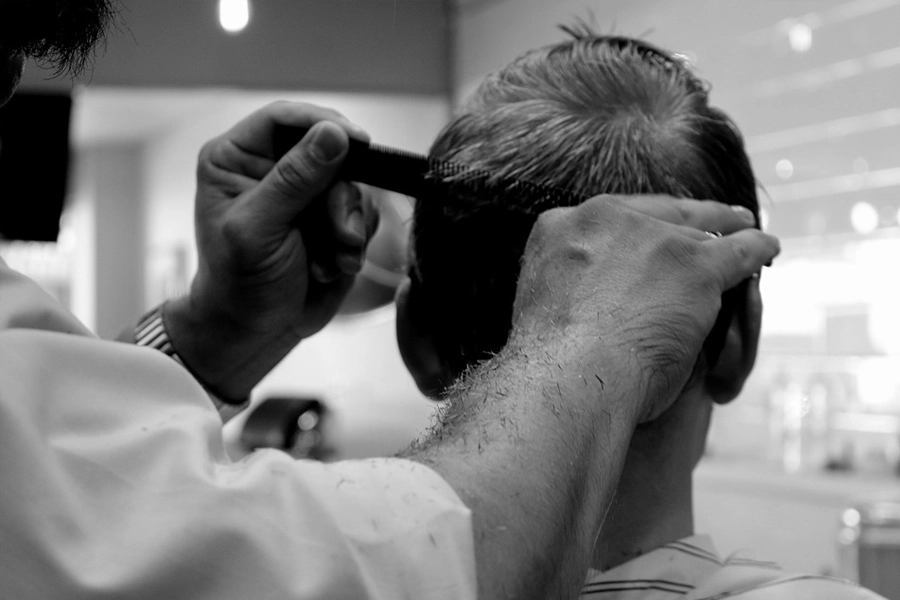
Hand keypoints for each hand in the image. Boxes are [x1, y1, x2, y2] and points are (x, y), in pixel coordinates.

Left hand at [165, 101, 378, 399]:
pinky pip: (362, 214)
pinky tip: (333, 265)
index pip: (284, 118)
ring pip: (352, 184)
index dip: (321, 123)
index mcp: (237, 159)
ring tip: (332, 258)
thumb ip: (294, 180)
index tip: (356, 141)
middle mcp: (273, 168)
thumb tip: (333, 134)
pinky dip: (354, 243)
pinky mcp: (331, 219)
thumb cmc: (239, 283)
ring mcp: (305, 195)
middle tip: (339, 232)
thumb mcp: (259, 230)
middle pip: (328, 152)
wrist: (256, 332)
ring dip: (349, 226)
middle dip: (340, 195)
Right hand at [510, 194, 777, 421]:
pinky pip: (740, 250)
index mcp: (559, 225)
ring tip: (742, 232)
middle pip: (656, 213)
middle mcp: (605, 219)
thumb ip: (571, 282)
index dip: (633, 227)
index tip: (645, 234)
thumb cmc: (549, 361)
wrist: (567, 375)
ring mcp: (654, 239)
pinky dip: (757, 249)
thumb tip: (593, 298)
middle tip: (710, 219)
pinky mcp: (697, 266)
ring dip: (724, 232)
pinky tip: (768, 248)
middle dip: (685, 217)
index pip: (607, 217)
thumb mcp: (543, 298)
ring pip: (699, 230)